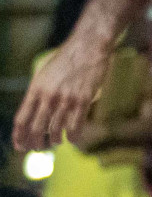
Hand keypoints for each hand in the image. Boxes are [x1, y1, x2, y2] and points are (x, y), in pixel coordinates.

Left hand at [12, 34, 112, 151]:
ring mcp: (66, 99)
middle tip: (39, 148)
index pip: (22, 119)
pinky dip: (73, 136)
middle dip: (36, 143)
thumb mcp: (45, 75)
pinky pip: (75, 126)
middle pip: (36, 128)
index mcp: (36, 89)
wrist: (87, 47)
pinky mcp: (83, 100)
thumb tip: (35, 113)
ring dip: (55, 141)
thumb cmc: (66, 61)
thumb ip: (39, 94)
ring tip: (57, 142)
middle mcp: (48, 96)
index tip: (20, 146)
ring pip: (56, 129)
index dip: (19, 136)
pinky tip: (73, 138)